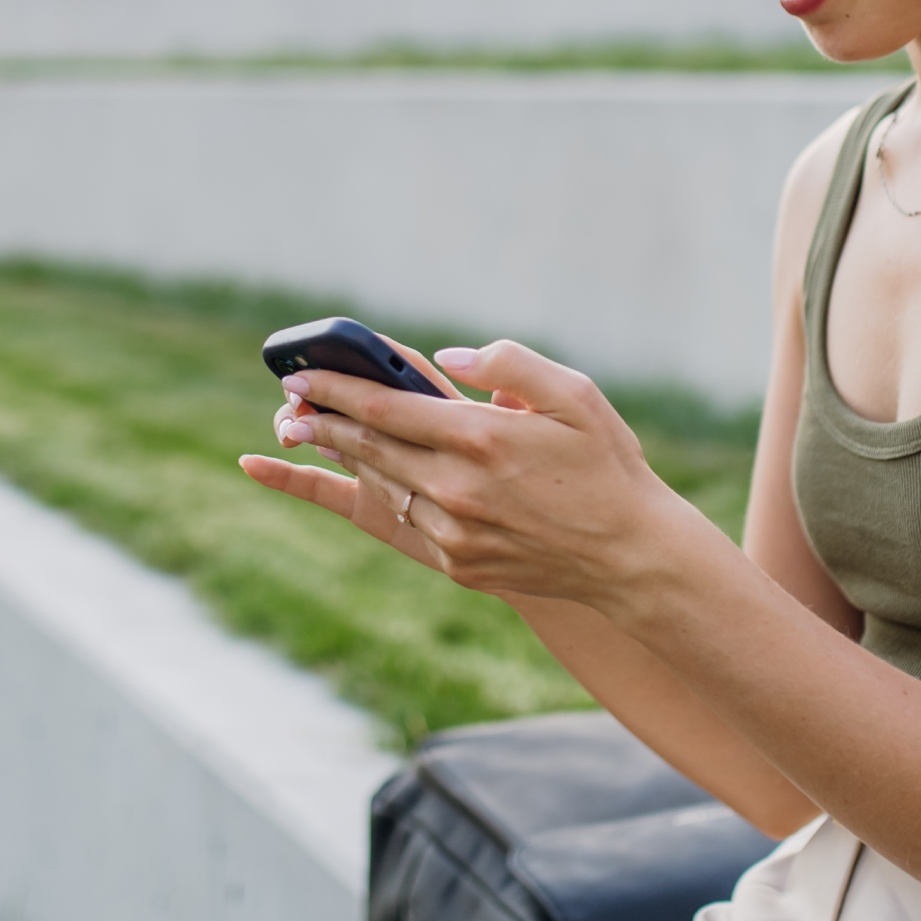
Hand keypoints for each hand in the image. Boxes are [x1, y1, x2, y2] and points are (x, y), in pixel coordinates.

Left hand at [242, 337, 719, 611]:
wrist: (631, 555)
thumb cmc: (606, 464)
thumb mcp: (574, 394)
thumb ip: (508, 363)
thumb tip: (447, 356)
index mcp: (480, 438)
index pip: (384, 407)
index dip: (335, 389)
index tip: (300, 375)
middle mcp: (458, 487)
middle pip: (370, 447)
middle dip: (323, 422)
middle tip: (288, 405)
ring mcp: (455, 532)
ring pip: (384, 485)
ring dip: (347, 458)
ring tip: (317, 435)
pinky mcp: (459, 563)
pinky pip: (410, 520)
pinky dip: (389, 492)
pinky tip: (379, 475)